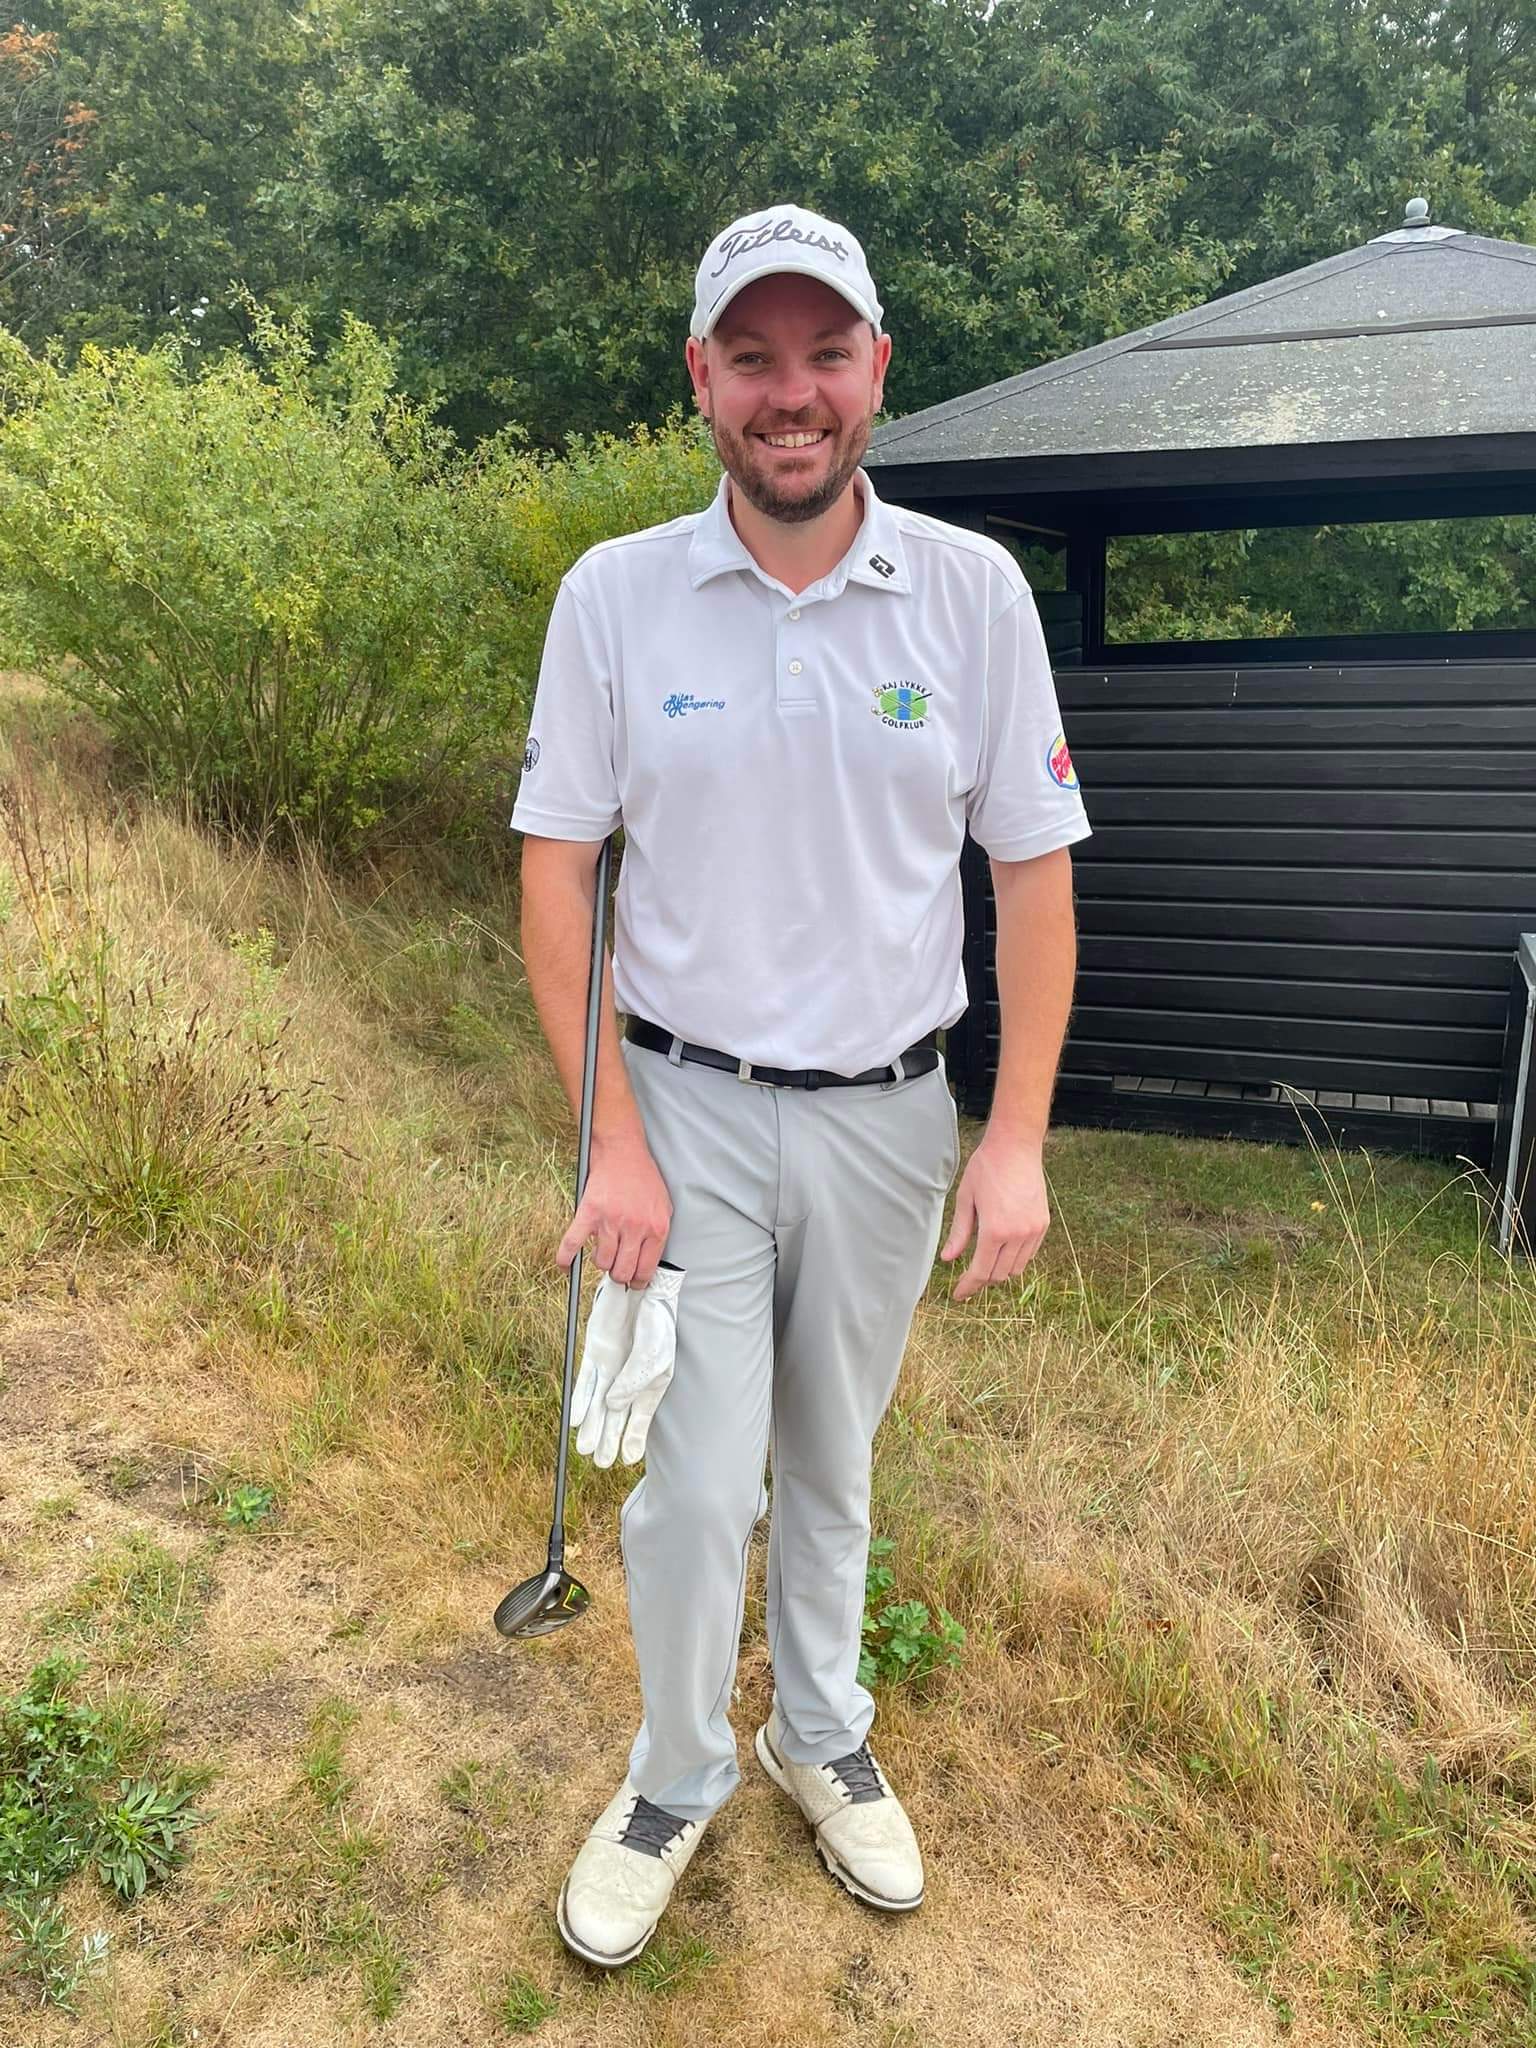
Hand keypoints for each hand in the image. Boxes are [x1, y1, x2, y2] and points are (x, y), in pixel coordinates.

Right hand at [558, 1132, 671, 1287]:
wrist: (622, 1152)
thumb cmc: (643, 1179)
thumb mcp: (663, 1207)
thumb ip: (657, 1235)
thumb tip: (647, 1264)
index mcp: (655, 1228)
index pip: (645, 1270)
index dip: (638, 1282)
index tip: (634, 1283)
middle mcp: (634, 1228)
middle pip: (622, 1271)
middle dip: (619, 1275)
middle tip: (617, 1269)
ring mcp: (610, 1221)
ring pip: (601, 1262)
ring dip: (600, 1262)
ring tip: (602, 1252)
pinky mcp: (588, 1213)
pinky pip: (573, 1243)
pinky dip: (566, 1257)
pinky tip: (565, 1265)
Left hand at [570, 1264, 684, 1467]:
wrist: (644, 1290)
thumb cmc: (658, 1323)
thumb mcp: (653, 1356)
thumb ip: (633, 1382)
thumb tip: (612, 1406)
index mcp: (650, 1383)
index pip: (640, 1418)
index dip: (633, 1439)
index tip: (625, 1461)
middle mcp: (627, 1380)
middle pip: (616, 1416)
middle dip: (609, 1440)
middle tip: (600, 1463)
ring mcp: (610, 1367)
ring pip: (598, 1403)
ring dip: (592, 1426)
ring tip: (585, 1449)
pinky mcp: (594, 1354)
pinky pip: (585, 1381)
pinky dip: (580, 1400)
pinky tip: (576, 1419)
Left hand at [939, 1132, 1048, 1302]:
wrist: (1016, 1146)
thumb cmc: (986, 1169)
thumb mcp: (965, 1199)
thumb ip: (959, 1233)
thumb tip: (948, 1259)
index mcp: (995, 1230)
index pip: (981, 1271)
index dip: (968, 1286)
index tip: (958, 1294)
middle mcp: (1018, 1234)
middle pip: (1000, 1274)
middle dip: (982, 1279)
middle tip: (968, 1278)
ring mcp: (1034, 1230)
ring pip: (1017, 1268)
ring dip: (1000, 1270)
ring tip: (985, 1264)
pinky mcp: (1043, 1224)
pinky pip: (1029, 1253)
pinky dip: (1015, 1259)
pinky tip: (1002, 1250)